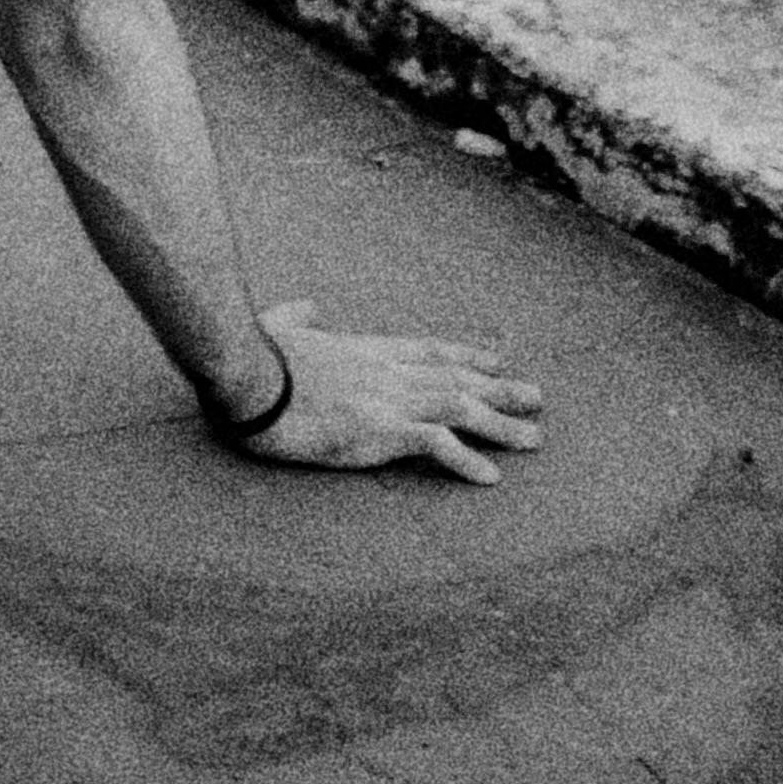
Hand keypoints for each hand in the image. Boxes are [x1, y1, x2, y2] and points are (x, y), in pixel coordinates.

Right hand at [234, 305, 542, 481]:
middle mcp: (385, 370)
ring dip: (500, 424)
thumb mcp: (278, 326)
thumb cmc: (253, 352)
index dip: (467, 356)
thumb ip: (298, 316)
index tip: (497, 360)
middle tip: (537, 398)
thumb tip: (310, 306)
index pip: (429, 350)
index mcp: (364, 348)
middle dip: (500, 389)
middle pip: (455, 378)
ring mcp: (385, 398)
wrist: (245, 372)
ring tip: (534, 439)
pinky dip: (465, 460)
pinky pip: (434, 444)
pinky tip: (490, 477)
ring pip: (458, 407)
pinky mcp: (377, 429)